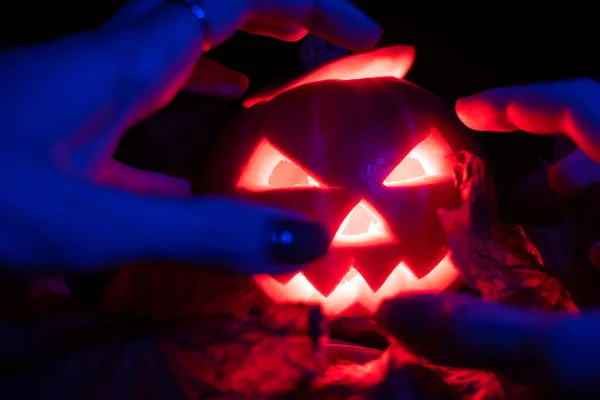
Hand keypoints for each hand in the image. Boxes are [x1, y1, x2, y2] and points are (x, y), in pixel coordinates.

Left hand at [0, 0, 380, 274]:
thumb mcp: (90, 224)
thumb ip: (202, 234)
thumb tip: (306, 242)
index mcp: (126, 61)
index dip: (307, 4)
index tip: (361, 34)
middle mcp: (111, 58)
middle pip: (212, 6)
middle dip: (283, 14)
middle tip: (335, 47)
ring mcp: (86, 86)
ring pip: (180, 44)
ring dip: (241, 46)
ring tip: (288, 73)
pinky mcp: (69, 120)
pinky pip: (147, 92)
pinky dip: (192, 95)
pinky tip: (209, 127)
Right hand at [376, 79, 599, 397]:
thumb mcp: (590, 356)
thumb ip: (490, 338)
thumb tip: (396, 316)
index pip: (584, 107)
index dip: (519, 102)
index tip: (468, 110)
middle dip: (547, 161)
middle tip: (506, 195)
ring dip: (584, 189)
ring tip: (547, 220)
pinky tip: (598, 268)